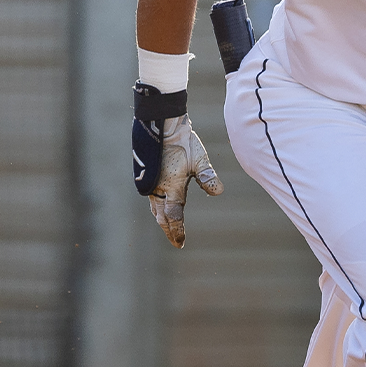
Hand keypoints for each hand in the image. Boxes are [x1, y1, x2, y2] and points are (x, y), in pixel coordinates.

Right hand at [135, 113, 222, 247]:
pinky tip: (162, 208)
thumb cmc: (183, 141)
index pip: (174, 216)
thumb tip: (219, 193)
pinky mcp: (147, 176)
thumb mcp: (199, 159)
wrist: (161, 124)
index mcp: (171, 187)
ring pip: (155, 208)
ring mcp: (150, 183)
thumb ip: (207, 177)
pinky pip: (151, 198)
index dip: (177, 230)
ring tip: (169, 229)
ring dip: (163, 220)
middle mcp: (158, 188)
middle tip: (177, 242)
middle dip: (170, 230)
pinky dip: (158, 208)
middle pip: (162, 217)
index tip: (181, 242)